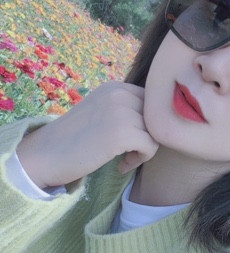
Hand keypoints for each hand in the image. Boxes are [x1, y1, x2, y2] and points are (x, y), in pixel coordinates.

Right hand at [17, 82, 159, 187]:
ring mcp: (120, 111)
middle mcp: (119, 93)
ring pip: (157, 132)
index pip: (152, 103)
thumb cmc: (74, 139)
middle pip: (158, 116)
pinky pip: (151, 146)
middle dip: (148, 136)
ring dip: (144, 150)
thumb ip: (127, 109)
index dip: (147, 123)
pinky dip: (140, 160)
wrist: (42, 156)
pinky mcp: (122, 133)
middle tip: (129, 152)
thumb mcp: (102, 112)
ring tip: (124, 159)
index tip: (130, 139)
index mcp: (115, 87)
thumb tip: (164, 118)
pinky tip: (122, 165)